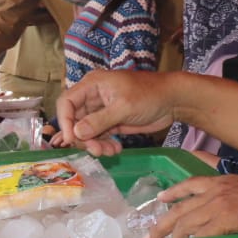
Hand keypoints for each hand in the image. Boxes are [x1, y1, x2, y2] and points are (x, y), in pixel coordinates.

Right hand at [55, 70, 176, 154]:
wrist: (173, 100)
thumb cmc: (149, 95)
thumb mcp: (123, 107)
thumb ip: (99, 121)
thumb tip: (76, 134)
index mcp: (92, 85)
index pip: (67, 102)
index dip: (65, 121)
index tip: (71, 139)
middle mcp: (93, 97)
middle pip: (75, 120)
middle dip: (83, 137)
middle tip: (96, 150)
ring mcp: (101, 111)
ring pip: (86, 131)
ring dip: (94, 144)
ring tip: (110, 152)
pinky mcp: (111, 122)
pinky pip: (99, 136)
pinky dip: (104, 145)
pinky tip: (116, 150)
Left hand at [149, 173, 237, 237]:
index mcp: (222, 181)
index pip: (190, 184)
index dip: (174, 192)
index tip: (161, 198)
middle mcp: (216, 191)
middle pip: (180, 208)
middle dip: (162, 223)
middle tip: (149, 236)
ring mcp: (219, 204)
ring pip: (186, 223)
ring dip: (171, 237)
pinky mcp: (226, 219)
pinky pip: (202, 234)